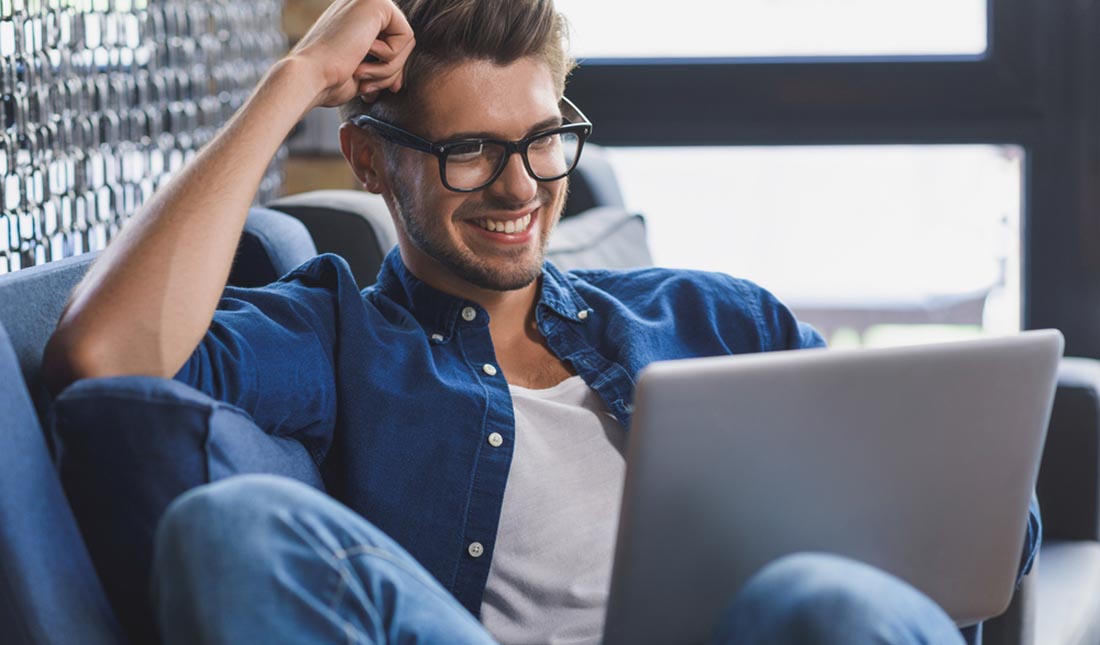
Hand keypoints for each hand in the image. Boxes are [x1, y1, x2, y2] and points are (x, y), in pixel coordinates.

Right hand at [288, 0, 414, 107]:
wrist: (310, 76)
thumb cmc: (329, 80)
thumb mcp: (360, 71)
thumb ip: (378, 67)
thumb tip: (398, 81)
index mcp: (354, 18)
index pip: (392, 43)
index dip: (392, 69)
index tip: (382, 90)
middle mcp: (361, 5)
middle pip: (403, 42)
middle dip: (391, 71)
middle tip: (367, 87)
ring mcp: (368, 0)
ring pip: (406, 41)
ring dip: (388, 68)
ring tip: (361, 72)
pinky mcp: (377, 2)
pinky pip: (407, 36)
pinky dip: (390, 57)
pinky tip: (363, 54)